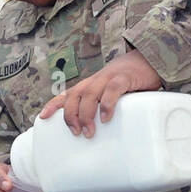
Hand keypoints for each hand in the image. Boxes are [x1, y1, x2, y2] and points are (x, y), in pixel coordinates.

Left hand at [39, 49, 160, 136]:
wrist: (148, 58)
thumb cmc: (128, 80)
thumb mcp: (110, 92)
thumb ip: (101, 105)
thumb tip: (98, 131)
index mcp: (89, 85)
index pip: (67, 94)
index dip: (53, 105)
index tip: (42, 118)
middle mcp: (95, 80)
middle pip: (74, 96)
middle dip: (71, 115)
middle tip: (76, 133)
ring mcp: (108, 78)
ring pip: (89, 94)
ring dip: (87, 114)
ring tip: (89, 131)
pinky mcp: (124, 78)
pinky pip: (112, 90)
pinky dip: (107, 104)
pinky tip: (106, 117)